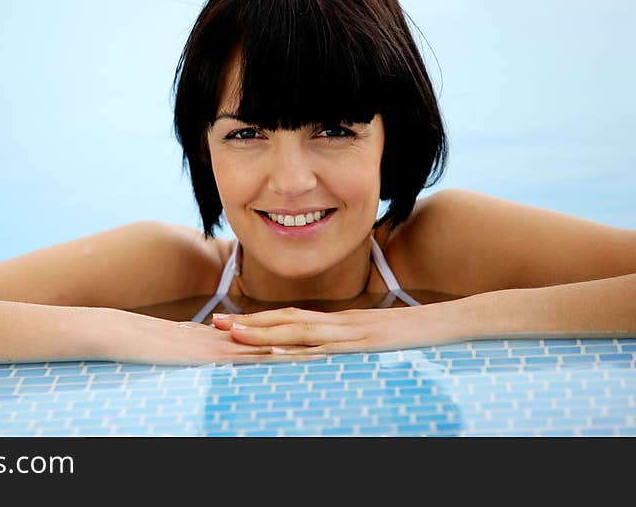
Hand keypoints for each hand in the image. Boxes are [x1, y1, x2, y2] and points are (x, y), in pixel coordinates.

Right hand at [99, 308, 324, 364]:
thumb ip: (199, 350)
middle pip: (276, 335)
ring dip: (299, 346)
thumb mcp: (179, 349)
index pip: (268, 333)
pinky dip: (269, 356)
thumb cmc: (143, 343)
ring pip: (268, 343)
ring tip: (332, 349)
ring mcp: (220, 342)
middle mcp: (228, 335)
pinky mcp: (208, 352)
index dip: (297, 335)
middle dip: (309, 338)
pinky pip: (244, 354)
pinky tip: (291, 358)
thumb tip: (213, 355)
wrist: (119, 332)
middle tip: (342, 340)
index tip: (325, 338)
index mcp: (224, 334)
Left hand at [211, 304, 460, 354]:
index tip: (232, 324)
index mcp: (340, 322)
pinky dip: (299, 348)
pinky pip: (326, 347)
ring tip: (233, 335)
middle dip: (249, 324)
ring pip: (299, 331)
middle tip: (216, 324)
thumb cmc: (417, 334)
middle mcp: (339, 323)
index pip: (291, 318)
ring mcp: (351, 332)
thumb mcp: (378, 338)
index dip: (260, 320)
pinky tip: (277, 350)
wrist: (451, 321)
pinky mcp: (364, 343)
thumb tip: (329, 351)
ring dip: (263, 333)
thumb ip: (352, 342)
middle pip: (286, 321)